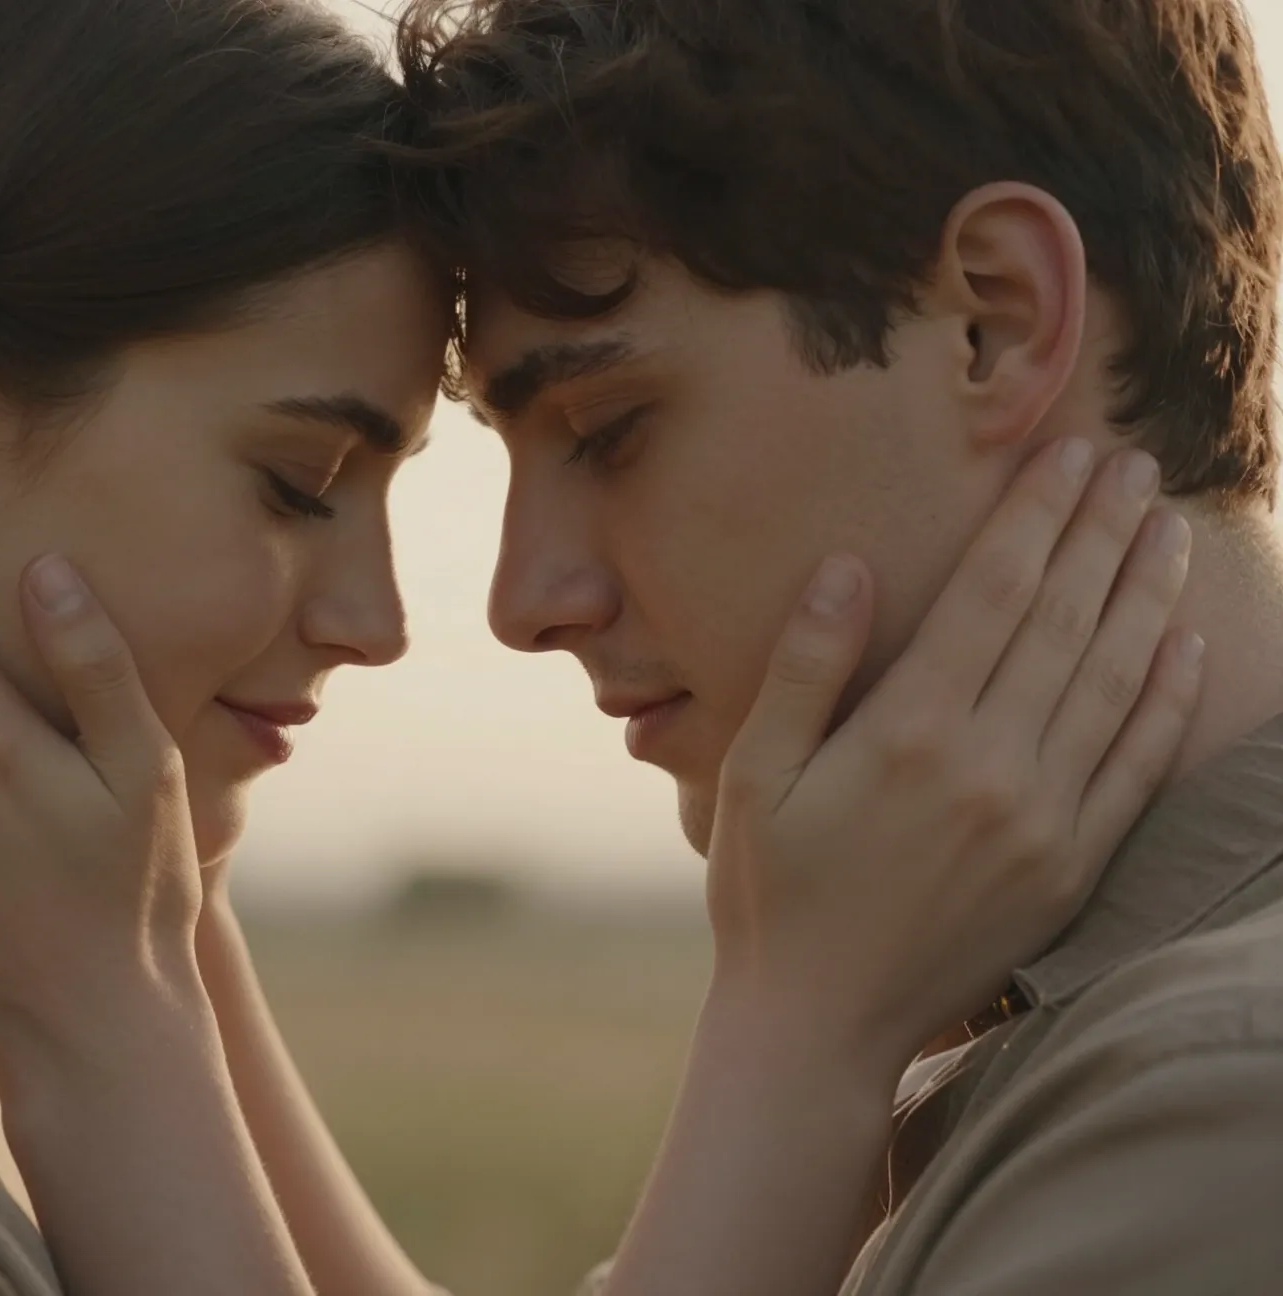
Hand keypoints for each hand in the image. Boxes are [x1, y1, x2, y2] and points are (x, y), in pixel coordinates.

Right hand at [707, 441, 1199, 1081]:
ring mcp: (1041, 821)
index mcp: (908, 732)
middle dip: (1102, 534)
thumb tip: (848, 566)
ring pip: (1114, 683)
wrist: (820, 1023)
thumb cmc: (770, 889)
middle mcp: (989, 767)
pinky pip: (1136, 769)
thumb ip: (804, 667)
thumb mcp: (753, 773)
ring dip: (1147, 598)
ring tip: (1168, 529)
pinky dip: (1167, 703)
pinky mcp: (1069, 869)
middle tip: (1133, 464)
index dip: (1036, 517)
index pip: (994, 594)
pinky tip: (1186, 647)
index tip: (1068, 455)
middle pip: (1066, 622)